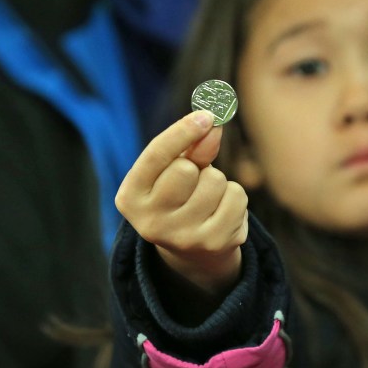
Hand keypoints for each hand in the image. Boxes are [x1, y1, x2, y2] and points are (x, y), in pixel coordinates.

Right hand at [115, 111, 248, 296]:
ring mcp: (183, 237)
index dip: (181, 132)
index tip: (205, 115)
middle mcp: (151, 222)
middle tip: (195, 181)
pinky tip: (222, 212)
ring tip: (208, 199)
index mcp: (130, 198)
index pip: (155, 156)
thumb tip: (213, 127)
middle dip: (197, 167)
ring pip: (215, 181)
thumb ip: (191, 148)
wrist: (192, 251)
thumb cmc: (179, 197)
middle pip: (186, 169)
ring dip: (218, 182)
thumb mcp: (174, 170)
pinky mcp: (214, 243)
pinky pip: (236, 197)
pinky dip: (235, 197)